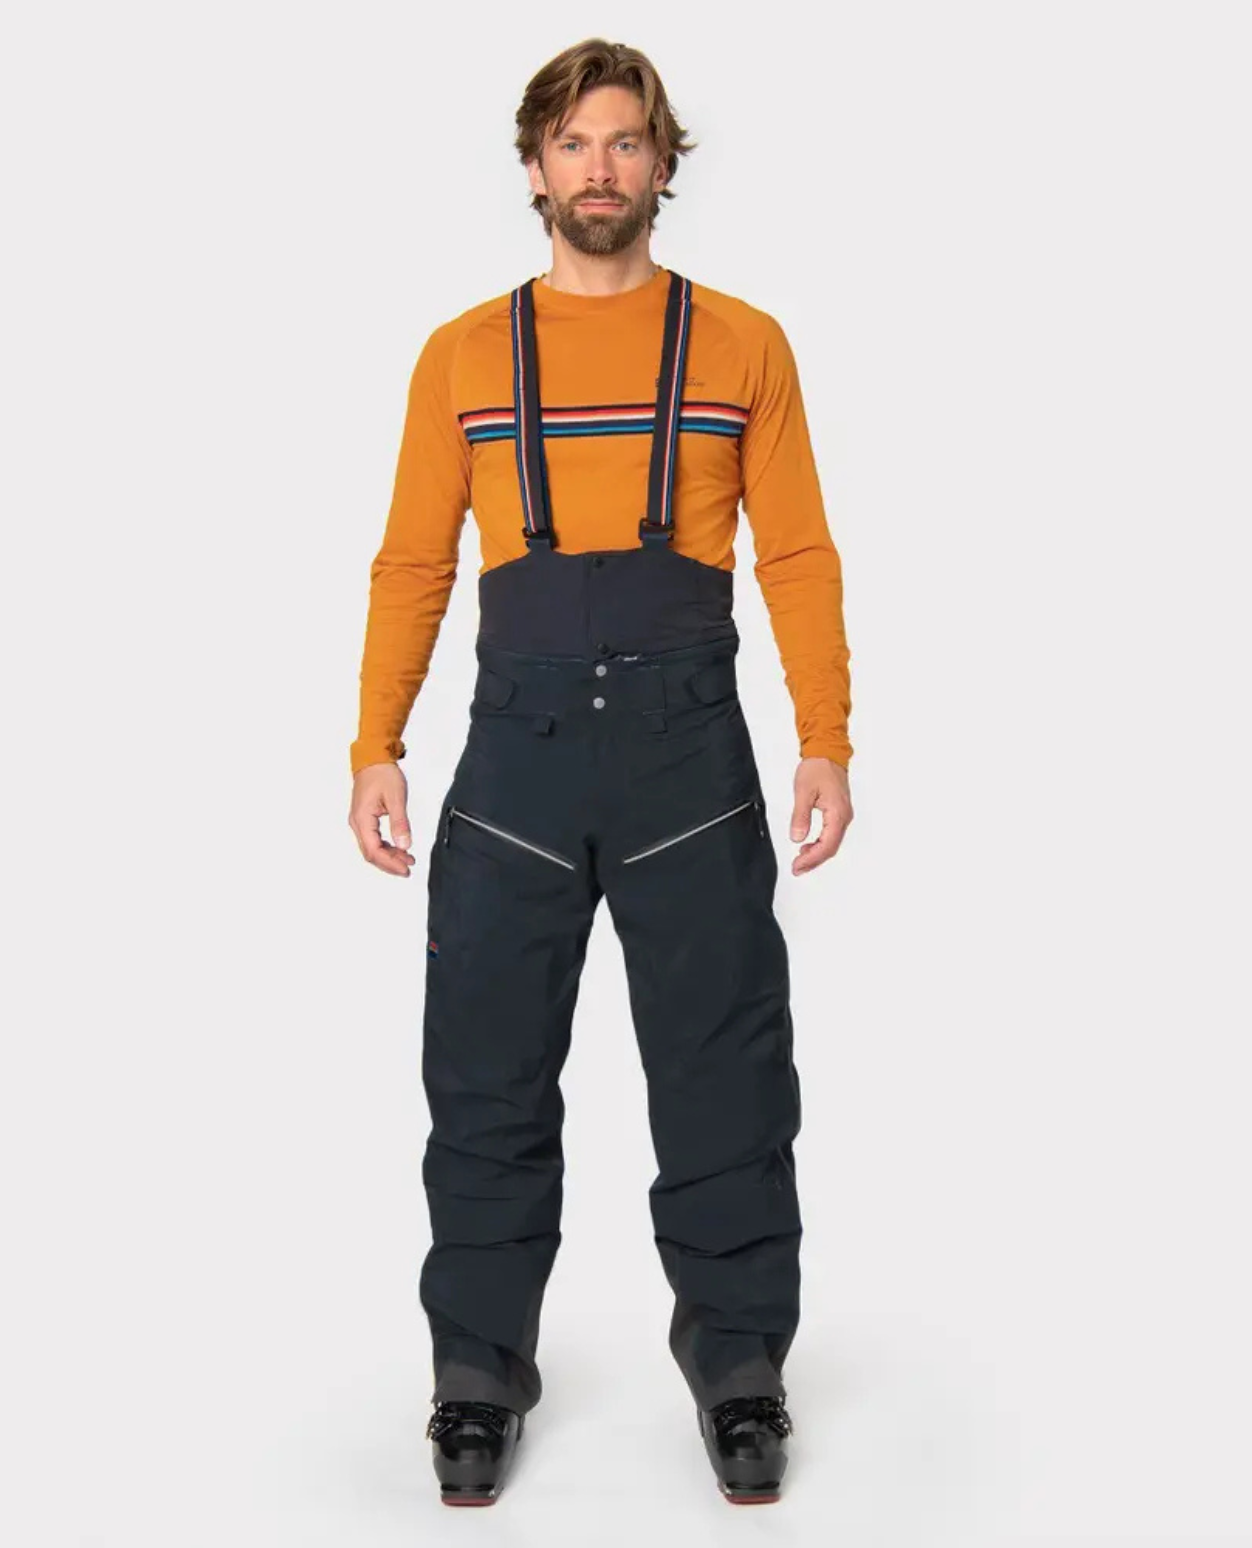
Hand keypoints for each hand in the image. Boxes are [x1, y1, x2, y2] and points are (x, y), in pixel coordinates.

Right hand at [349, 762, 415, 875]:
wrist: (373, 759)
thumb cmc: (382, 774)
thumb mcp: (396, 798)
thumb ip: (400, 823)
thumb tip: (404, 845)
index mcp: (363, 819)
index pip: (373, 850)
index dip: (390, 863)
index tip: (405, 869)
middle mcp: (357, 823)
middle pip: (371, 853)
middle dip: (389, 864)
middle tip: (407, 869)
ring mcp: (360, 821)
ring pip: (372, 848)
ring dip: (389, 857)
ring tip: (407, 861)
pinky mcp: (365, 819)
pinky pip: (373, 840)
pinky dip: (386, 847)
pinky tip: (399, 849)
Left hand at [788, 757, 852, 874]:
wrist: (827, 753)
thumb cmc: (817, 768)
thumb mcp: (803, 792)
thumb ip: (800, 816)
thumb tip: (797, 837)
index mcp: (837, 813)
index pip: (827, 845)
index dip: (812, 859)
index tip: (798, 866)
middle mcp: (844, 816)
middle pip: (831, 848)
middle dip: (814, 861)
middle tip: (797, 868)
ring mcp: (843, 815)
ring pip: (832, 843)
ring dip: (817, 854)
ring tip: (800, 861)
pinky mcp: (839, 813)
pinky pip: (832, 835)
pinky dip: (820, 844)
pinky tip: (807, 846)